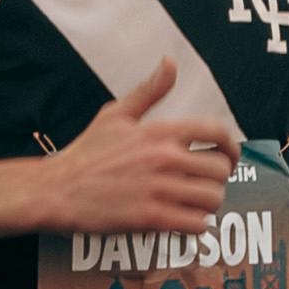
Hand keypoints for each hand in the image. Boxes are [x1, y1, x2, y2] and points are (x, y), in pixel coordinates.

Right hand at [28, 61, 243, 238]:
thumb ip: (149, 90)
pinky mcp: (151, 218)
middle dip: (217, 180)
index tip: (228, 158)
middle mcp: (164, 158)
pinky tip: (185, 222)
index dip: (231, 146)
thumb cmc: (86, 153)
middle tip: (205, 186)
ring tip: (196, 205)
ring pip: (212, 199)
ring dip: (209, 205)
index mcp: (160, 131)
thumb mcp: (115, 114)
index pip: (217, 132)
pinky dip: (197, 226)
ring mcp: (159, 189)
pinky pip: (196, 224)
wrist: (57, 190)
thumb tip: (170, 62)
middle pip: (220, 170)